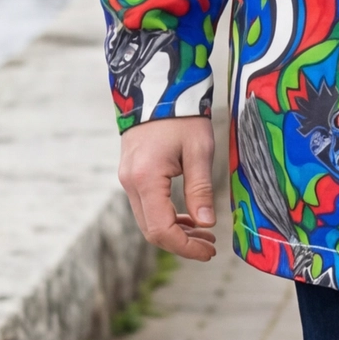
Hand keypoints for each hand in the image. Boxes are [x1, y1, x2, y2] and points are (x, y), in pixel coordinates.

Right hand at [117, 114, 216, 259]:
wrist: (157, 88)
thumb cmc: (182, 116)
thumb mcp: (199, 150)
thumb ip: (200, 189)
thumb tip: (207, 223)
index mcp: (146, 179)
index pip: (161, 229)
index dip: (185, 246)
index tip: (208, 251)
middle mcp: (130, 183)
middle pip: (151, 230)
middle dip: (181, 243)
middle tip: (210, 246)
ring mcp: (128, 179)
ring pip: (148, 220)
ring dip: (175, 231)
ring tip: (205, 233)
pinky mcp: (132, 174)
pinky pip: (146, 206)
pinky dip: (167, 217)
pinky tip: (189, 218)